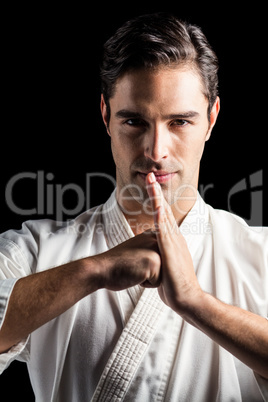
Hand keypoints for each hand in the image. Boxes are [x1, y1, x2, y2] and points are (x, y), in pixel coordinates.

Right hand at [96, 230, 160, 290]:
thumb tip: (165, 256)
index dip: (149, 264)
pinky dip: (145, 283)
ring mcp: (157, 250)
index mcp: (154, 234)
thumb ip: (152, 247)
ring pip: (163, 275)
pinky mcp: (155, 264)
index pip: (164, 258)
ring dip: (149, 278)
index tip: (136, 259)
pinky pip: (157, 283)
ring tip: (135, 268)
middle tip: (134, 264)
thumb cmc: (119, 263)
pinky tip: (134, 274)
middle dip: (151, 271)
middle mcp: (158, 239)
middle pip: (165, 267)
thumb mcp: (139, 247)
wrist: (102, 268)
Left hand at [146, 172, 202, 314]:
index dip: (157, 200)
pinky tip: (156, 206)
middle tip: (150, 176)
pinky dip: (160, 217)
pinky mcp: (171, 250)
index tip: (150, 187)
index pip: (163, 215)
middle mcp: (174, 237)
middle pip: (164, 209)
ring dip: (157, 198)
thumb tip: (149, 254)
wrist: (186, 298)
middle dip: (157, 192)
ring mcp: (174, 242)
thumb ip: (158, 255)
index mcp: (172, 240)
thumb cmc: (173, 285)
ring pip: (164, 215)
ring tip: (151, 182)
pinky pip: (164, 230)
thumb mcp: (163, 265)